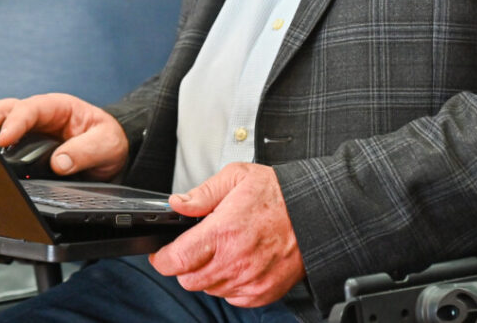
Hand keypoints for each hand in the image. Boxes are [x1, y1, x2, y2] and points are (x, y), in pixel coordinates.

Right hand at [0, 93, 128, 180]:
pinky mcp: (22, 146)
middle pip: (5, 110)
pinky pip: (0, 144)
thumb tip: (60, 163)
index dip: (15, 123)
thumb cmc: (107, 141)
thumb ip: (86, 151)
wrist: (110, 152)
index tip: (3, 140)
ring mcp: (28, 130)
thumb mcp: (107, 144)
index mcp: (58, 107)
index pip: (31, 109)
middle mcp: (39, 115)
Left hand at [149, 163, 304, 307]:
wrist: (315, 213)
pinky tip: (237, 263)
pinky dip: (228, 284)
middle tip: (193, 249)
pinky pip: (232, 298)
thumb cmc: (279, 195)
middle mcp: (235, 260)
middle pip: (188, 280)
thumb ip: (202, 193)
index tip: (161, 254)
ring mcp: (250, 280)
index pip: (177, 260)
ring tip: (222, 251)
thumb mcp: (237, 178)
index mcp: (224, 232)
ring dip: (207, 275)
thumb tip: (177, 204)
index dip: (162, 259)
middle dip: (184, 266)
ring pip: (209, 289)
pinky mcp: (262, 292)